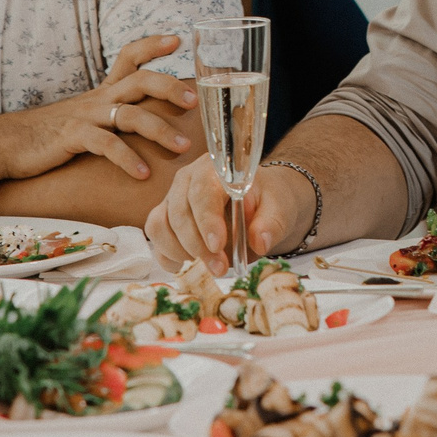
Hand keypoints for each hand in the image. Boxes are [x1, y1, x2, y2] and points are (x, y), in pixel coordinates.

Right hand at [1, 34, 197, 183]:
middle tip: (193, 101)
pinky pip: (107, 145)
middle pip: (140, 80)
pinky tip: (143, 174)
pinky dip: (127, 159)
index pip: (129, 56)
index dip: (152, 45)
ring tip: (182, 148)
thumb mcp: (83, 117)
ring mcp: (85, 116)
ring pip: (130, 115)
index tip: (178, 38)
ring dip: (160, 130)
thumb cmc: (48, 135)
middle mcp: (97, 98)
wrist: (5, 144)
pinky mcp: (73, 137)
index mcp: (102, 91)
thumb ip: (110, 114)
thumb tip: (144, 122)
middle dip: (169, 87)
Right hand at [146, 157, 315, 274]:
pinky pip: (156, 240)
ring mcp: (172, 199)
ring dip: (180, 253)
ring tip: (208, 268)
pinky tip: (192, 266)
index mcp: (216, 168)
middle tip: (220, 268)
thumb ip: (271, 223)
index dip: (207, 221)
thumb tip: (260, 242)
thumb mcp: (279, 208)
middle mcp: (187, 180)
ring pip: (160, 226)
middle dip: (197, 246)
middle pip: (179, 212)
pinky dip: (169, 257)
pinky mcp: (164, 219)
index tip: (218, 246)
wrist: (260, 203)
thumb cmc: (268, 201)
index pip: (203, 192)